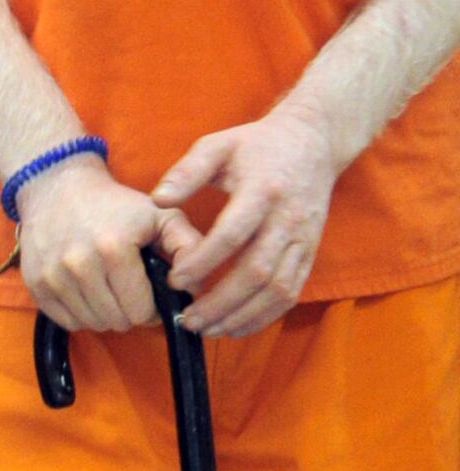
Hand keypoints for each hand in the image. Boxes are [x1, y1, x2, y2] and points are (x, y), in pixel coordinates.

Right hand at [14, 160, 188, 336]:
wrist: (57, 189)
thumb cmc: (117, 205)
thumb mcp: (161, 214)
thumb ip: (188, 246)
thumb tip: (196, 288)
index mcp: (114, 249)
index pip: (140, 311)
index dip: (153, 309)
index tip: (151, 294)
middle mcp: (79, 265)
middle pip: (117, 322)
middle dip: (130, 312)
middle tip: (131, 292)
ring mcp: (53, 277)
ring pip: (91, 324)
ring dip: (106, 314)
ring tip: (110, 290)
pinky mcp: (35, 285)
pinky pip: (67, 321)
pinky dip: (81, 314)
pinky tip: (88, 292)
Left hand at [156, 103, 343, 338]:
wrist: (313, 141)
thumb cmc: (256, 145)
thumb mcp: (218, 145)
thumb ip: (187, 171)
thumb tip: (157, 199)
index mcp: (263, 190)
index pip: (233, 234)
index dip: (203, 261)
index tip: (174, 280)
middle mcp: (288, 218)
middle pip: (257, 271)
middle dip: (220, 302)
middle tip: (187, 319)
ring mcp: (304, 238)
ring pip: (278, 288)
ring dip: (242, 315)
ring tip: (206, 329)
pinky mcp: (311, 251)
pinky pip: (292, 292)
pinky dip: (265, 315)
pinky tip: (234, 326)